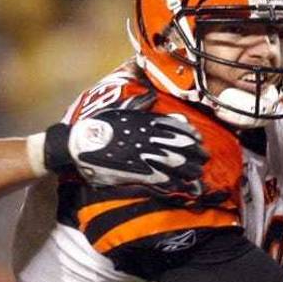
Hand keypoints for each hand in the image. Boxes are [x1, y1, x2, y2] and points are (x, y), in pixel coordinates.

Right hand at [43, 109, 208, 191]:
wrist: (79, 144)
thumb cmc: (97, 125)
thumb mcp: (118, 109)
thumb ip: (138, 103)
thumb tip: (151, 95)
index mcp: (144, 122)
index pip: (174, 127)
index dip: (189, 134)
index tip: (198, 139)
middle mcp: (146, 138)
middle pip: (178, 146)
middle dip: (194, 154)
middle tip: (204, 158)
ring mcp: (142, 156)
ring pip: (173, 163)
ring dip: (188, 170)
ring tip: (197, 174)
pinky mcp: (135, 172)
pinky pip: (159, 178)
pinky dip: (173, 182)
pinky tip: (181, 186)